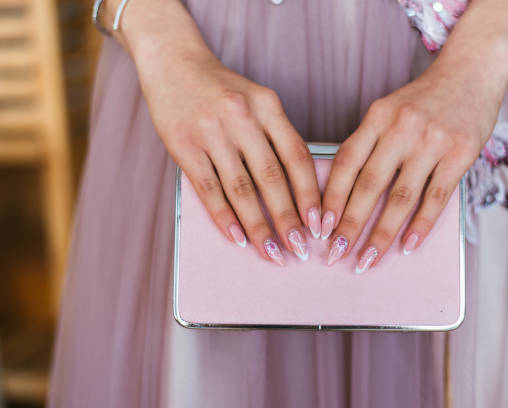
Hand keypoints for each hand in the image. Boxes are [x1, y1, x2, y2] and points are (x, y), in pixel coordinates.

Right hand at [131, 30, 319, 264]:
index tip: (319, 224)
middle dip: (288, 219)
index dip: (310, 194)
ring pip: (241, 189)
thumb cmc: (221, 88)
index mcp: (267, 105)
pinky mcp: (183, 145)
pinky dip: (224, 217)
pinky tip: (237, 238)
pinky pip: (209, 189)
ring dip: (258, 226)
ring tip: (272, 253)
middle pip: (272, 178)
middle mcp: (242, 117)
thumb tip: (296, 189)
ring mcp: (211, 132)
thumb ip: (275, 136)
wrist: (172, 61)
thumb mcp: (256, 100)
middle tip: (300, 249)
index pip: (297, 156)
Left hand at [322, 58, 506, 272]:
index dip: (331, 197)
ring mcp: (432, 141)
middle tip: (335, 254)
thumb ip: (370, 143)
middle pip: (369, 185)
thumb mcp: (389, 111)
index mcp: (377, 117)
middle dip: (349, 225)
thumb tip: (345, 191)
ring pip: (401, 197)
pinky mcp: (461, 154)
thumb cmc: (424, 98)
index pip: (346, 162)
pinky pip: (436, 197)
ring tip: (367, 261)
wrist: (472, 70)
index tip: (320, 226)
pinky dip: (421, 225)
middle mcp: (401, 128)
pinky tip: (408, 246)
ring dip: (381, 234)